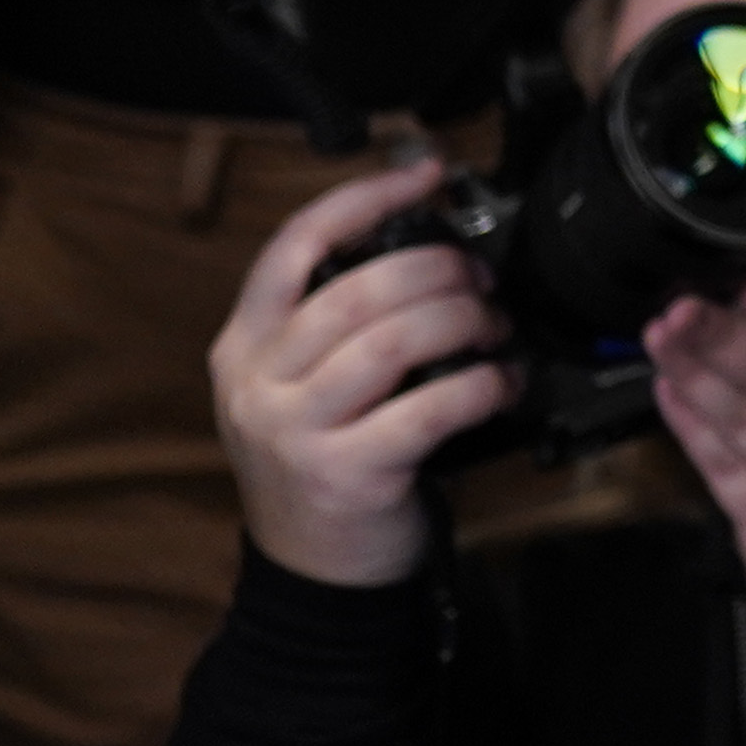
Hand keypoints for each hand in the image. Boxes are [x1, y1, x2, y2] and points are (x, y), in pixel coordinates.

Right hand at [212, 160, 515, 588]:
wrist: (313, 570)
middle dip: (439, 269)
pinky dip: (482, 384)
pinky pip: (430, 407)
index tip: (425, 176)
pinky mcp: (346, 474)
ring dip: (464, 320)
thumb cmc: (325, 457)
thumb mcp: (297, 384)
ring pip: (395, 340)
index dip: (363, 200)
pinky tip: (502, 381)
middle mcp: (257, 384)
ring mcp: (296, 432)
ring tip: (494, 326)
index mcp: (243, 345)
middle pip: (358, 290)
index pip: (294, 246)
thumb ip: (333, 321)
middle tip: (481, 277)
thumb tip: (425, 245)